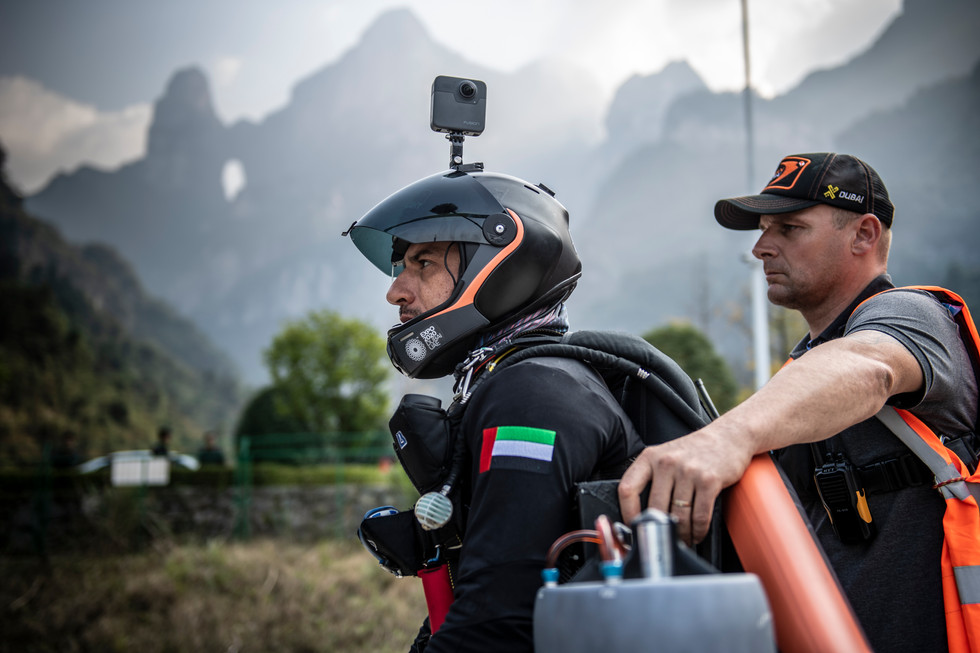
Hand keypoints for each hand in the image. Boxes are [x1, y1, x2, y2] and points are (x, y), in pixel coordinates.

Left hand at [618, 427, 752, 544]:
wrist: (728, 437)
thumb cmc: (694, 451)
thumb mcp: (665, 456)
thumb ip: (651, 478)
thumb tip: (640, 512)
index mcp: (650, 457)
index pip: (627, 488)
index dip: (627, 513)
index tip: (633, 527)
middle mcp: (667, 463)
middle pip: (655, 508)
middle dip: (659, 530)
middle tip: (663, 540)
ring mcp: (688, 471)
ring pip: (678, 516)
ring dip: (682, 534)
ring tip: (683, 539)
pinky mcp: (709, 481)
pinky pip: (700, 516)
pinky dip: (698, 531)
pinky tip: (697, 533)